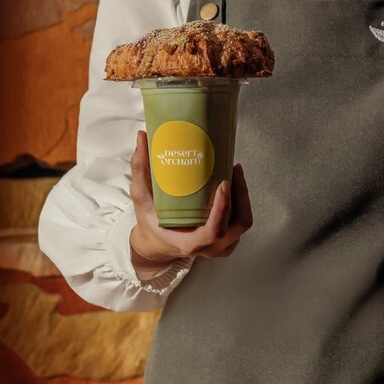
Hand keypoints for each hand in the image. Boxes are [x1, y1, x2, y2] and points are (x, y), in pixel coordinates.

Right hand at [128, 129, 252, 270]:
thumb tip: (142, 136)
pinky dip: (241, 203)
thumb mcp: (141, 198)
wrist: (156, 242)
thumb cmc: (150, 221)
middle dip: (240, 195)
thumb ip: (140, 169)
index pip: (213, 231)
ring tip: (235, 172)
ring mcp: (220, 245)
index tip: (223, 183)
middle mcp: (208, 247)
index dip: (223, 209)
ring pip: (243, 222)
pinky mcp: (227, 239)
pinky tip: (233, 184)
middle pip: (237, 225)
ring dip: (243, 197)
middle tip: (233, 169)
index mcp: (188, 242)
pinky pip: (241, 221)